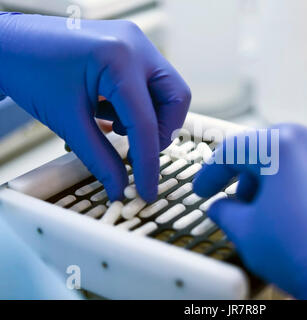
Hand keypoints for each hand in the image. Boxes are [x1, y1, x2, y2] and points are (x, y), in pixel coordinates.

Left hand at [0, 13, 190, 201]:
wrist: (9, 43)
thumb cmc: (28, 71)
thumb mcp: (67, 120)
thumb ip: (99, 157)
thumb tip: (121, 187)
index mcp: (120, 59)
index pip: (147, 121)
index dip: (149, 161)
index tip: (147, 189)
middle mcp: (136, 45)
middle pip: (176, 98)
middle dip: (161, 131)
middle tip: (138, 150)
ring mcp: (136, 42)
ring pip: (168, 90)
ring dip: (150, 117)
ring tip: (115, 125)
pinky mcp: (130, 46)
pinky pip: (151, 82)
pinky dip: (139, 104)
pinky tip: (112, 110)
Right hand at [194, 124, 306, 298]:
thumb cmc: (304, 253)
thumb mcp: (248, 234)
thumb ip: (227, 214)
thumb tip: (221, 209)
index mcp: (282, 146)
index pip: (234, 151)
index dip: (212, 173)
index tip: (204, 190)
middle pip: (269, 151)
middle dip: (248, 176)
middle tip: (238, 201)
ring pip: (301, 162)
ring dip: (279, 182)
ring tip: (273, 213)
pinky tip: (306, 219)